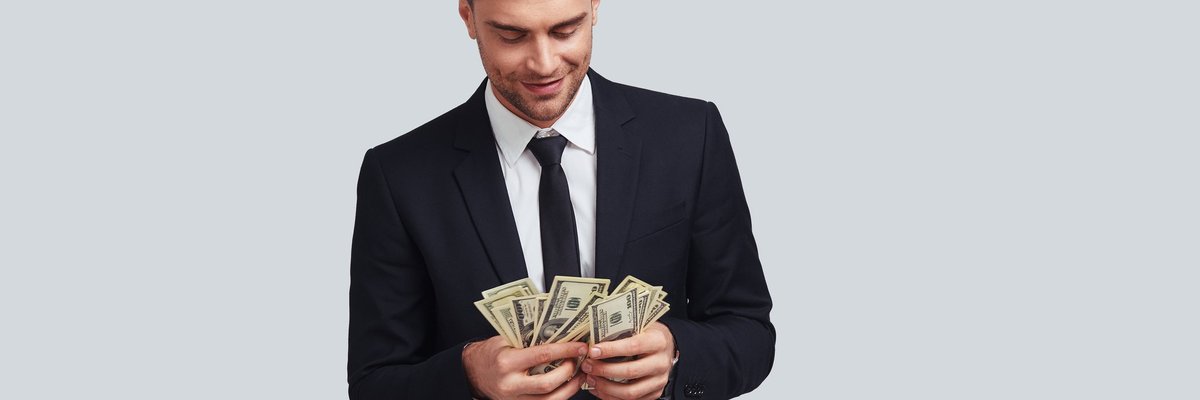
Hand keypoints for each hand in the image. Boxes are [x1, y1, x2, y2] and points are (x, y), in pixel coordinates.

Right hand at [462, 335, 587, 399]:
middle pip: (548, 383)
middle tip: (579, 360)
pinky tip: (567, 387)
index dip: (565, 351)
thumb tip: (561, 335)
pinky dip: (559, 397)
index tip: (580, 346)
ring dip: (570, 388)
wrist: (473, 372)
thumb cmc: (492, 353)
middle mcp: (510, 384)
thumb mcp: (507, 340)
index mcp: (507, 362)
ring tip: (580, 375)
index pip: (542, 355)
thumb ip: (530, 340)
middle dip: (569, 371)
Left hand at [581, 322, 675, 399]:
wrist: (666, 346)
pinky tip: (599, 388)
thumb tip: (593, 339)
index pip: (633, 346)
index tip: (593, 351)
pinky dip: (611, 397)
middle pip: (630, 372)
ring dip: (606, 387)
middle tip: (587, 366)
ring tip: (591, 379)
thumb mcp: (639, 325)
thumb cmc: (648, 334)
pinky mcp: (655, 393)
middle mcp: (661, 362)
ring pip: (630, 391)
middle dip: (604, 370)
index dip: (611, 350)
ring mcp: (659, 380)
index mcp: (658, 341)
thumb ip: (621, 332)